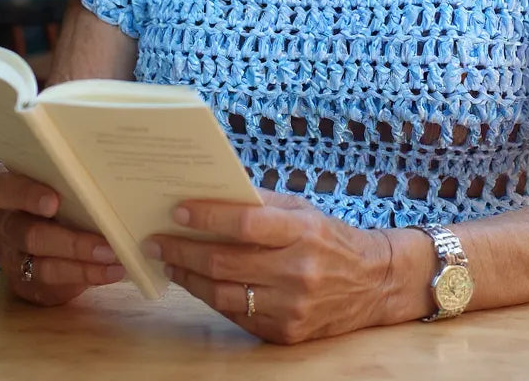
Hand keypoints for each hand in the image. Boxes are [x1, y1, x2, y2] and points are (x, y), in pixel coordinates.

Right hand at [0, 163, 126, 305]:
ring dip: (82, 266)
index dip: (28, 195)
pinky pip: (51, 286)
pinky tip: (110, 271)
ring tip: (113, 259)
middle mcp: (3, 223)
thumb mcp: (63, 179)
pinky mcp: (23, 283)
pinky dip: (84, 278)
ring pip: (42, 267)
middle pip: (29, 235)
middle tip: (105, 246)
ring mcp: (10, 257)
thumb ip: (74, 177)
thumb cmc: (65, 191)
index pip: (6, 189)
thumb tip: (113, 181)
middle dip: (71, 242)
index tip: (54, 202)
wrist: (53, 228)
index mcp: (6, 189)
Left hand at [148, 189, 393, 343]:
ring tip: (169, 261)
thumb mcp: (303, 210)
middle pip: (225, 262)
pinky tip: (196, 282)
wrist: (373, 282)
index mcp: (303, 232)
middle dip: (183, 250)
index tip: (177, 211)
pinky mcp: (286, 333)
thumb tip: (210, 194)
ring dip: (189, 277)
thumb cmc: (329, 237)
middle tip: (156, 240)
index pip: (246, 223)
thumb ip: (261, 204)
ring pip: (223, 294)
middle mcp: (298, 271)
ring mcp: (292, 307)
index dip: (208, 217)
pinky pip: (237, 315)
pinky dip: (211, 297)